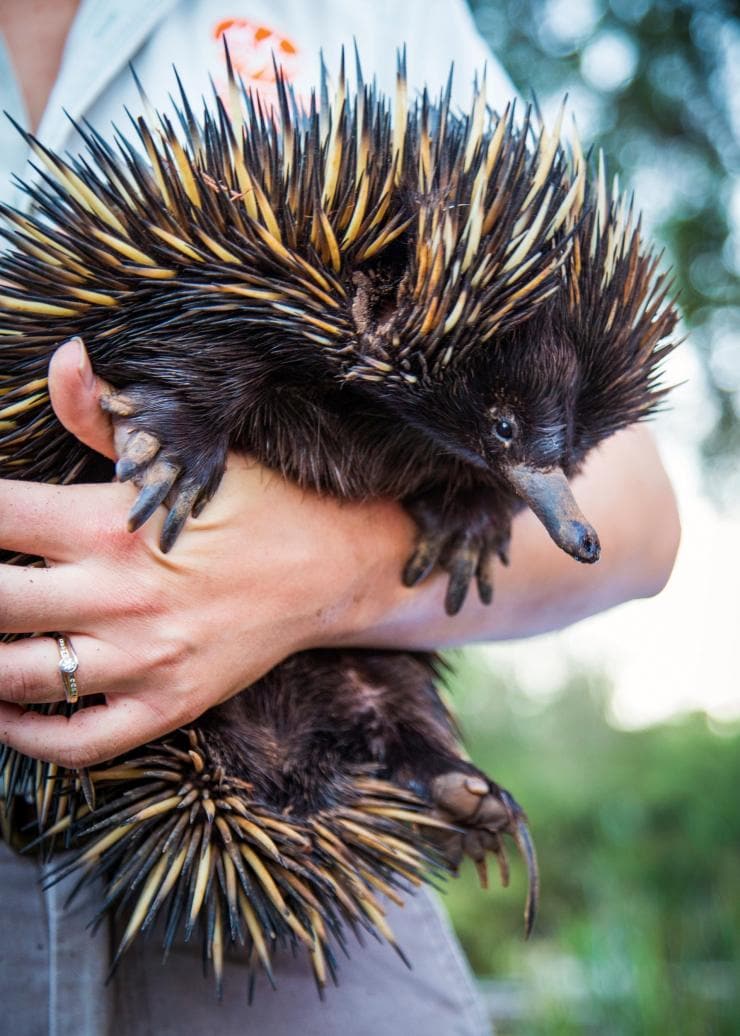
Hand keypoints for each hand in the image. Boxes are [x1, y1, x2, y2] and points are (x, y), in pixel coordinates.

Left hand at [0, 340, 678, 768]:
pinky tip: (5, 712)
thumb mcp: (194, 452)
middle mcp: (122, 596)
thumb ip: (111, 418)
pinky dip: (28, 737)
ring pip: (21, 679)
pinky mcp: (171, 704)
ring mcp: (146, 660)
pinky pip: (82, 742)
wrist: (341, 566)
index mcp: (116, 523)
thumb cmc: (265, 502)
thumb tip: (64, 360)